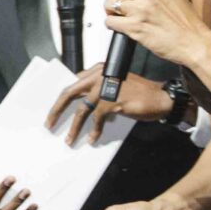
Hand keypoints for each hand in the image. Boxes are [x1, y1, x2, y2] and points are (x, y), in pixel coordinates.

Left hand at [47, 66, 174, 145]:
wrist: (161, 98)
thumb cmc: (139, 93)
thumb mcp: (115, 86)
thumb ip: (97, 91)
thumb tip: (79, 105)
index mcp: (99, 69)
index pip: (73, 83)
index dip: (61, 99)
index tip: (53, 111)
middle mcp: (100, 75)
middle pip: (70, 93)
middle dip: (56, 110)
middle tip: (49, 124)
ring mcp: (106, 87)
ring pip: (82, 110)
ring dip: (74, 127)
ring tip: (69, 139)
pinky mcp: (113, 101)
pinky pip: (96, 119)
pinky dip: (94, 131)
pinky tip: (92, 139)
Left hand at [101, 0, 210, 69]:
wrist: (194, 42)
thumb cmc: (186, 22)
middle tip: (121, 6)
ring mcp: (140, 9)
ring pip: (108, 3)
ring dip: (112, 11)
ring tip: (122, 16)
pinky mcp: (134, 26)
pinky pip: (109, 21)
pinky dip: (112, 25)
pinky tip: (123, 26)